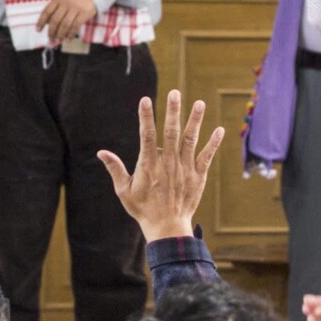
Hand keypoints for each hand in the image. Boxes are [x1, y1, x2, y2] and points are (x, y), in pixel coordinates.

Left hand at [35, 0, 97, 44]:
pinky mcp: (84, 13)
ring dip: (60, 35)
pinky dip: (71, 34)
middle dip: (51, 32)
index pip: (47, 11)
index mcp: (58, 0)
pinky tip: (68, 39)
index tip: (38, 30)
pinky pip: (76, 26)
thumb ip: (54, 9)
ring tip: (58, 41)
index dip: (41, 22)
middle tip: (50, 40)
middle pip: (55, 20)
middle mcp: (65, 3)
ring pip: (65, 24)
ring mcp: (75, 8)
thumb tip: (46, 23)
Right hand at [97, 90, 224, 241]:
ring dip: (195, 121)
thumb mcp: (124, 191)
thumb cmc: (143, 209)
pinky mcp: (197, 176)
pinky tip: (219, 130)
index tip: (145, 100)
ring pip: (190, 140)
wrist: (167, 227)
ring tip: (200, 103)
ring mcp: (184, 169)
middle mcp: (168, 163)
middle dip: (173, 111)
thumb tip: (101, 152)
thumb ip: (115, 169)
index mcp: (149, 165)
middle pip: (171, 132)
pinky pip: (206, 157)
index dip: (146, 117)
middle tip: (175, 93)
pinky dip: (213, 144)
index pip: (147, 136)